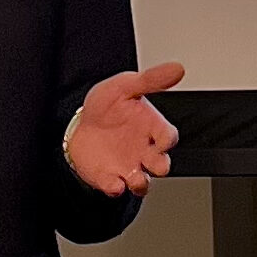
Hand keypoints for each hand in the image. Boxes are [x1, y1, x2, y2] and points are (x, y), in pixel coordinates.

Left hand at [66, 62, 185, 196]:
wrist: (78, 123)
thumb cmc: (107, 105)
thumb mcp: (126, 86)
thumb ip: (151, 79)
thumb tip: (177, 68)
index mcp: (152, 127)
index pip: (169, 137)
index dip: (168, 140)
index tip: (161, 139)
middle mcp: (144, 150)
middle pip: (162, 165)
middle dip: (160, 166)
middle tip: (153, 161)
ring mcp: (128, 166)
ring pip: (143, 183)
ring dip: (140, 182)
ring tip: (134, 177)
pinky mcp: (110, 178)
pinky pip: (116, 188)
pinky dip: (115, 187)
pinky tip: (112, 181)